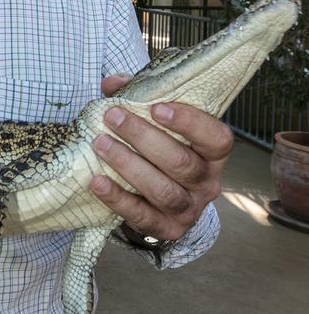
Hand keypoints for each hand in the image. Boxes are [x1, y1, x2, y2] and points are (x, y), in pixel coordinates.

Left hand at [89, 75, 232, 240]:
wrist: (165, 201)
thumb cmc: (162, 149)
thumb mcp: (158, 122)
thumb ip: (139, 98)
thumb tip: (112, 84)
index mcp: (213, 154)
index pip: (216, 138)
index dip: (188, 122)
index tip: (156, 108)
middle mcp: (207, 183)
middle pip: (180, 162)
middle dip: (143, 137)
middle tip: (112, 117)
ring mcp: (189, 209)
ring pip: (162, 189)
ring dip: (128, 164)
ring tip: (100, 143)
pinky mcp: (167, 229)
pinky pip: (142, 215)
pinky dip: (117, 198)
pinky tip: (97, 181)